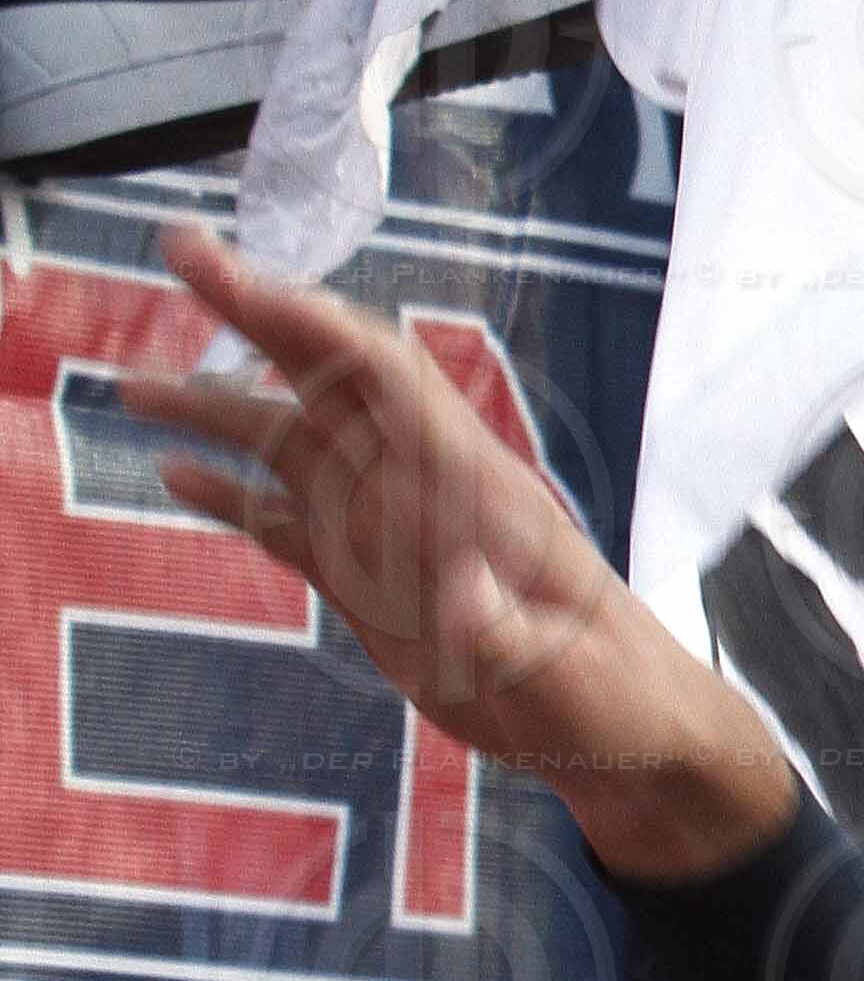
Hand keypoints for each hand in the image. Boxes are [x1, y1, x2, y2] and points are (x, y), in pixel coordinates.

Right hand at [122, 225, 788, 874]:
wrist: (617, 728)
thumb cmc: (605, 692)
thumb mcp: (566, 670)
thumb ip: (512, 636)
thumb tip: (468, 605)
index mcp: (472, 485)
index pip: (385, 376)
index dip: (315, 324)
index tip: (246, 282)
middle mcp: (423, 488)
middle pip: (326, 380)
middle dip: (253, 314)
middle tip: (177, 253)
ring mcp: (393, 533)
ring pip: (292, 447)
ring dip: (214, 410)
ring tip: (128, 384)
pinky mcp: (374, 584)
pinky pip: (291, 524)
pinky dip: (231, 499)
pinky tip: (171, 477)